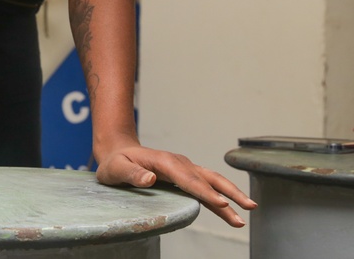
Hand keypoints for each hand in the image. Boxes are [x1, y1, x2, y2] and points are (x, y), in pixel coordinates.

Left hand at [96, 143, 257, 226]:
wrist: (118, 152)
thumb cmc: (115, 163)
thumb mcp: (116, 168)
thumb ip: (132, 173)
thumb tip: (151, 178)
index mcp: (164, 161)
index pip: (188, 179)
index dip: (205, 191)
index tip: (221, 203)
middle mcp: (179, 163)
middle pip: (208, 178)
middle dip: (229, 192)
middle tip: (249, 207)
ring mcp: (184, 169)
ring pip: (212, 182)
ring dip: (231, 195)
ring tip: (248, 211)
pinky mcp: (185, 177)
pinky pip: (206, 187)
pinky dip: (220, 198)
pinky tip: (230, 211)